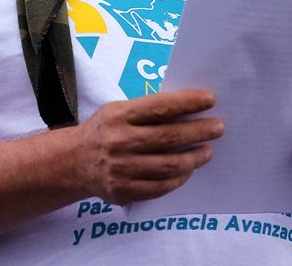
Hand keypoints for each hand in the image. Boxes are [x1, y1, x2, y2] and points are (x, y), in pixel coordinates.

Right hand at [74, 88, 222, 204]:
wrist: (73, 162)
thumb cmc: (105, 130)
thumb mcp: (118, 110)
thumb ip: (147, 110)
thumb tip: (190, 108)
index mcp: (119, 115)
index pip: (160, 107)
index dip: (187, 103)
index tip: (210, 99)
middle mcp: (118, 142)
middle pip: (168, 137)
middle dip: (198, 131)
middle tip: (218, 128)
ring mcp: (120, 169)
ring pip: (168, 166)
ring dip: (194, 158)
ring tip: (208, 151)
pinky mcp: (122, 191)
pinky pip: (159, 187)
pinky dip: (178, 178)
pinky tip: (188, 170)